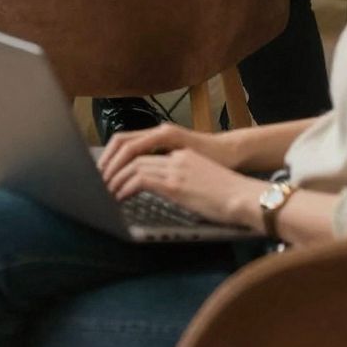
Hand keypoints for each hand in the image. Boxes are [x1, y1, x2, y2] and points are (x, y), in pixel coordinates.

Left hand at [100, 126, 259, 228]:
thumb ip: (182, 180)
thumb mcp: (201, 180)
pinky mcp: (176, 184)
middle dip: (112, 167)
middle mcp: (175, 156)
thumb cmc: (229, 194)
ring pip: (133, 165)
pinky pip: (141, 180)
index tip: (110, 171)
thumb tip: (167, 192)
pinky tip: (119, 196)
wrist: (247, 197)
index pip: (142, 149)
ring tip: (105, 191)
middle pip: (133, 153)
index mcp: (181, 154)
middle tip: (99, 180)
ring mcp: (175, 168)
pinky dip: (126, 187)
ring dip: (115, 178)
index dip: (122, 159)